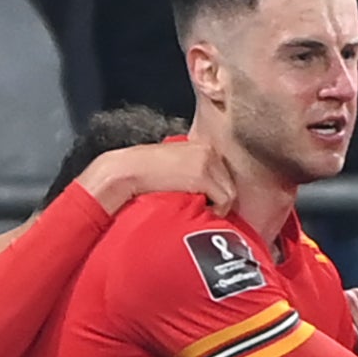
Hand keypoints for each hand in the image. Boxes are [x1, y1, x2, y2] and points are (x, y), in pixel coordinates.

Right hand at [76, 140, 235, 216]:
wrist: (127, 171)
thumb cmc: (146, 174)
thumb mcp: (175, 165)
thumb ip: (193, 171)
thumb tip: (208, 193)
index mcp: (202, 146)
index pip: (224, 173)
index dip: (216, 190)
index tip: (205, 201)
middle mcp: (208, 150)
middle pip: (229, 183)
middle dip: (218, 199)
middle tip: (202, 209)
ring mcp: (207, 160)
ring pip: (229, 193)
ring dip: (216, 206)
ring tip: (196, 210)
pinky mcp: (202, 174)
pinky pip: (223, 200)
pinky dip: (214, 210)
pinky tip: (195, 210)